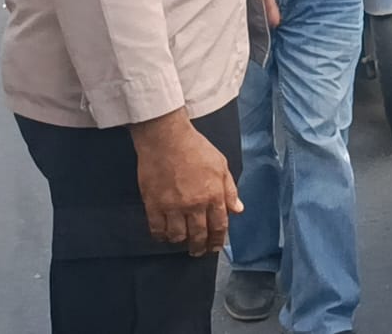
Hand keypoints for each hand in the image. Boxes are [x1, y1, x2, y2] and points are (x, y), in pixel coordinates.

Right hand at [130, 108, 241, 256]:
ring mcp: (173, 206)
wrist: (167, 139)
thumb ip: (230, 189)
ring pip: (178, 236)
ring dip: (181, 243)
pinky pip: (157, 229)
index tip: (216, 247)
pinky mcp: (153, 205)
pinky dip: (161, 236)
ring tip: (182, 243)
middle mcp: (195, 205)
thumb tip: (238, 209)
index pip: (219, 226)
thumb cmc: (196, 148)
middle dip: (200, 247)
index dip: (218, 240)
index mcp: (214, 195)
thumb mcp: (221, 165)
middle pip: (199, 235)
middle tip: (199, 252)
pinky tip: (164, 236)